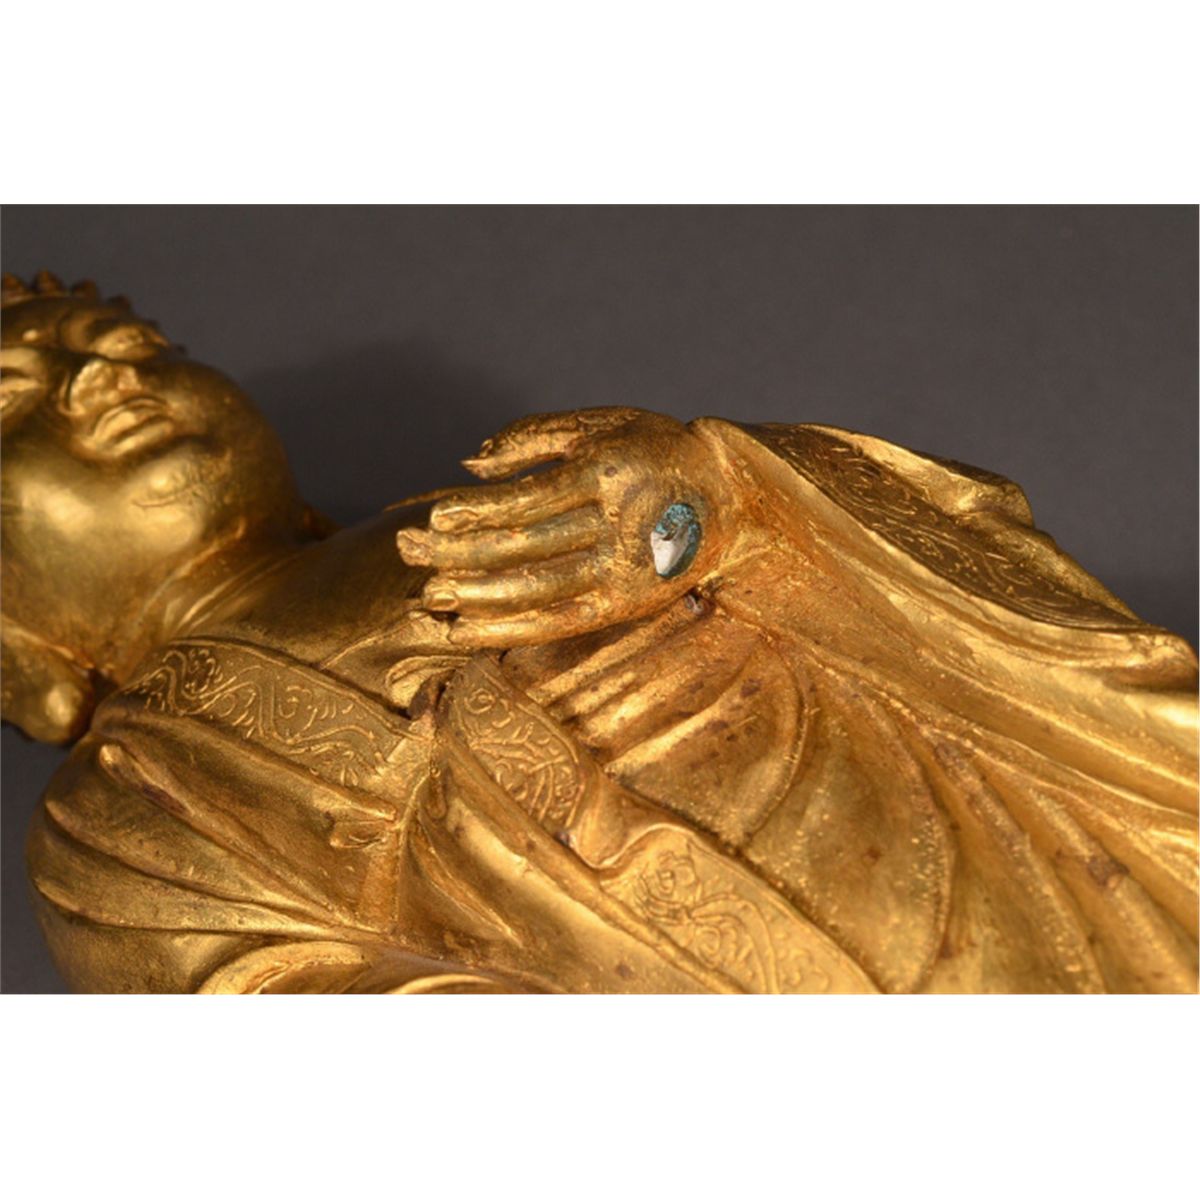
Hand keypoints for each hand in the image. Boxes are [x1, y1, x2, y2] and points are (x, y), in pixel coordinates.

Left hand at [396, 408, 738, 646]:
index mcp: (609, 473)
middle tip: (406, 552)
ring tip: (427, 597)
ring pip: (537, 591)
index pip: (528, 500)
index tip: (433, 517)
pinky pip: (558, 624)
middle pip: (525, 547)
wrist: (730, 497)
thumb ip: (533, 436)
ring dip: (475, 596)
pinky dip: (508, 631)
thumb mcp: (601, 423)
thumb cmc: (653, 450)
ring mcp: (625, 571)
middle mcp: (619, 525)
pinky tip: (464, 632)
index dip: (476, 512)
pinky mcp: (626, 605)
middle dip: (459, 553)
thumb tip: (467, 465)